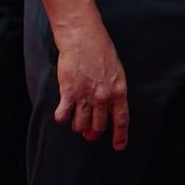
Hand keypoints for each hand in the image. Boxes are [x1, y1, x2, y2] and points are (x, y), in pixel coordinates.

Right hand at [52, 20, 128, 149]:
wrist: (84, 39)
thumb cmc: (101, 52)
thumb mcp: (116, 72)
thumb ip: (113, 91)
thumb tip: (106, 109)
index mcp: (119, 91)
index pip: (121, 119)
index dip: (120, 135)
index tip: (118, 146)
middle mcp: (103, 97)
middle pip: (99, 126)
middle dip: (94, 132)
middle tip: (89, 132)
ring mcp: (85, 96)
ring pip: (80, 124)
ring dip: (78, 125)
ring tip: (77, 120)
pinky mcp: (68, 93)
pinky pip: (64, 116)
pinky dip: (62, 118)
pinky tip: (63, 113)